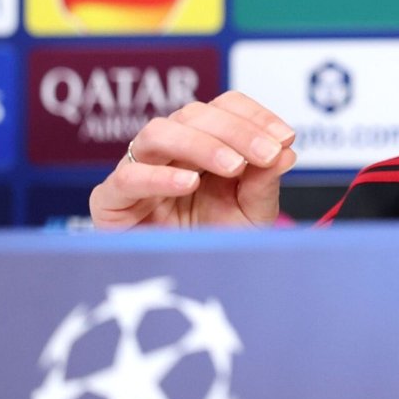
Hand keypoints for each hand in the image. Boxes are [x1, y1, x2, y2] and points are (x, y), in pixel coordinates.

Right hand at [89, 91, 297, 229]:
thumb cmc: (216, 247)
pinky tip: (190, 183)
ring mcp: (138, 171)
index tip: (283, 137)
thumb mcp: (252, 216)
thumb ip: (264, 184)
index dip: (254, 116)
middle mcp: (170, 151)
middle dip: (235, 131)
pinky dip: (159, 177)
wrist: (187, 291)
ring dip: (200, 144)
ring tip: (233, 166)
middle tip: (265, 154)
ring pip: (158, 133)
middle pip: (194, 113)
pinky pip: (128, 177)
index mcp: (205, 144)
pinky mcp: (112, 201)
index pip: (225, 107)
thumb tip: (286, 151)